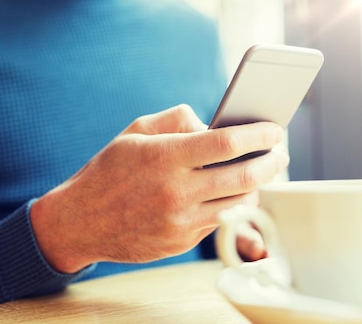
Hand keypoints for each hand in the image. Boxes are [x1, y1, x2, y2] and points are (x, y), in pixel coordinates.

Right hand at [30, 104, 288, 272]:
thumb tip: (213, 124)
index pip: (227, 143)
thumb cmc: (109, 170)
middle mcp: (176, 192)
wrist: (80, 222)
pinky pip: (219, 220)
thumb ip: (177, 119)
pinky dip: (230, 204)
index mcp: (165, 158)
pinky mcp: (182, 242)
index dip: (259, 135)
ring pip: (238, 203)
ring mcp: (180, 221)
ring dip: (257, 186)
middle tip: (281, 154)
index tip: (276, 130)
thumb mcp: (135, 131)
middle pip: (244, 177)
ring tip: (260, 171)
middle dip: (272, 163)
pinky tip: (231, 192)